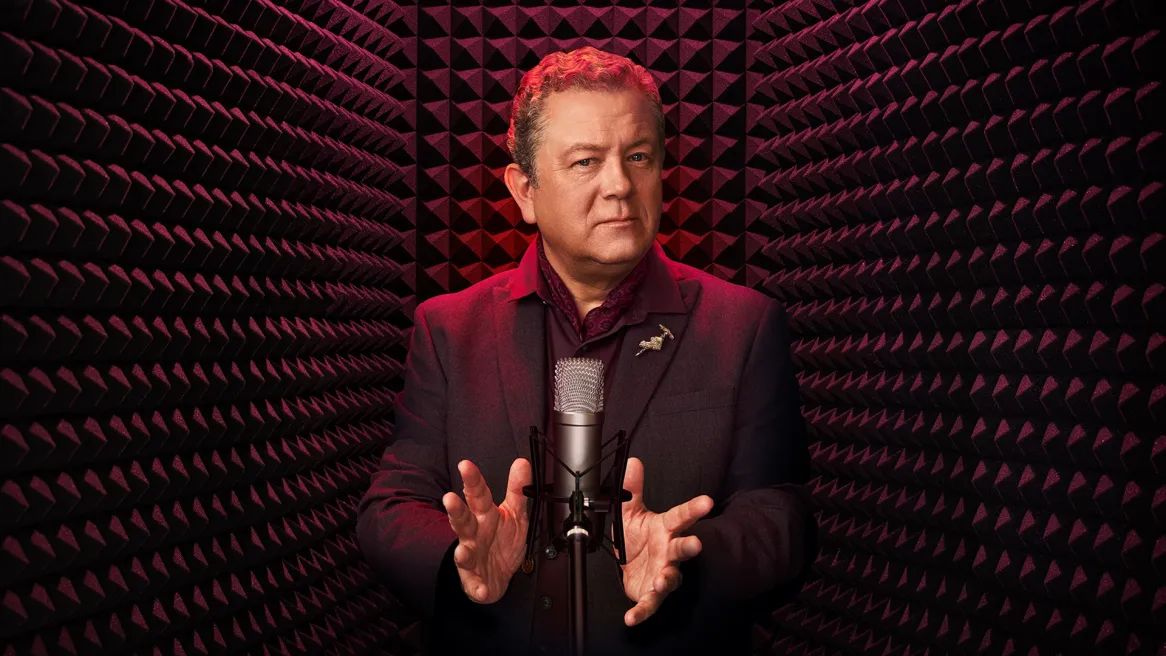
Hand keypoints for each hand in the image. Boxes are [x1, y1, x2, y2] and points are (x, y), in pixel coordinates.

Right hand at [442, 458, 531, 603]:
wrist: (500, 577)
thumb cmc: (502, 542)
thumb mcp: (515, 514)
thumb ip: (517, 490)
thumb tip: (521, 462)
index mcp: (484, 516)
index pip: (477, 494)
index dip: (473, 480)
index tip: (466, 465)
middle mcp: (474, 535)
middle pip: (463, 520)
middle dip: (456, 510)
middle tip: (449, 498)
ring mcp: (471, 557)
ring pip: (463, 553)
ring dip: (462, 553)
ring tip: (462, 551)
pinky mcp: (474, 581)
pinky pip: (474, 585)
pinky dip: (477, 589)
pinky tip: (481, 590)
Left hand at [616, 457, 713, 625]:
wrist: (630, 566)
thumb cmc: (637, 538)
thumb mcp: (630, 512)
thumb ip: (631, 490)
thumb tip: (633, 462)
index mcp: (665, 530)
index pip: (681, 516)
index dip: (694, 509)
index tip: (706, 502)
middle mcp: (668, 552)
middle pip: (682, 548)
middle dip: (689, 546)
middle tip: (696, 543)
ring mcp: (662, 573)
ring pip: (671, 578)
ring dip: (667, 580)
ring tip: (662, 580)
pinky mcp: (650, 594)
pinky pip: (648, 605)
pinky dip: (641, 612)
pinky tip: (631, 617)